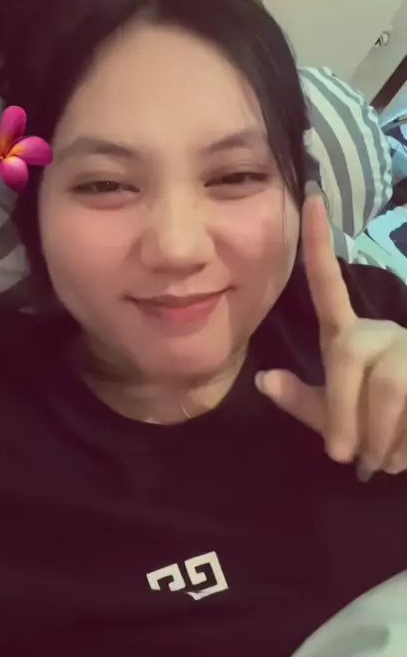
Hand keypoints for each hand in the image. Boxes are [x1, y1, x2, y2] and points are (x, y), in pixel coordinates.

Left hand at [255, 187, 406, 477]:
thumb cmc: (380, 436)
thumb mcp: (336, 423)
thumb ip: (304, 403)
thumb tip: (263, 379)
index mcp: (349, 339)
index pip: (328, 287)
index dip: (318, 244)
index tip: (312, 196)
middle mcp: (382, 332)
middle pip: (348, 353)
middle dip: (343, 413)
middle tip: (350, 456)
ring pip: (387, 383)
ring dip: (380, 436)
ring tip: (386, 460)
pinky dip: (405, 440)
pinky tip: (406, 452)